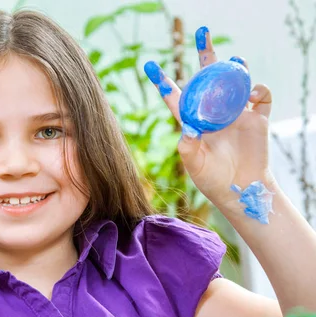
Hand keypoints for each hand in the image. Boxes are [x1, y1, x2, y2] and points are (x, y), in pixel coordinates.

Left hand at [145, 26, 274, 211]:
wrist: (240, 191)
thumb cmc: (212, 180)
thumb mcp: (194, 166)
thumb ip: (189, 147)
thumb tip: (189, 127)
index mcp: (193, 121)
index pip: (175, 96)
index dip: (163, 81)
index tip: (149, 64)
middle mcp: (213, 112)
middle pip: (207, 77)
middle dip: (204, 54)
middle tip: (201, 31)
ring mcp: (236, 113)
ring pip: (235, 81)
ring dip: (235, 68)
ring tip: (234, 61)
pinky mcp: (257, 119)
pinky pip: (261, 97)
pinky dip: (259, 89)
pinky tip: (254, 91)